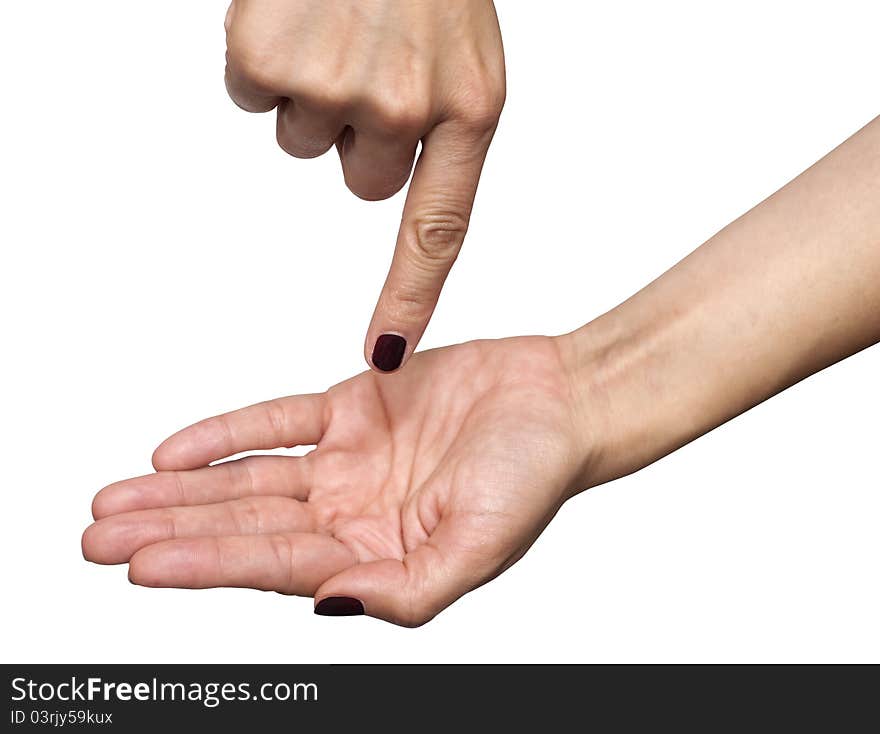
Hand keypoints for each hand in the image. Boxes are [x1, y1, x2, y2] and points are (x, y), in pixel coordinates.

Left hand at [83, 337, 589, 625]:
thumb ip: (403, 593)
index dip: (206, 564)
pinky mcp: (352, 407)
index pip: (274, 565)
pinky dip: (228, 432)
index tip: (141, 564)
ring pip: (246, 478)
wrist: (561, 400)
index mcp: (375, 558)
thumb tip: (326, 607)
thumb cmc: (534, 476)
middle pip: (243, 526)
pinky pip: (278, 420)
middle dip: (169, 532)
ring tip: (115, 499)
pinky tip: (178, 449)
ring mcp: (347, 461)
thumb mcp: (477, 551)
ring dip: (181, 488)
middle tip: (97, 537)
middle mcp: (350, 515)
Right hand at [224, 0, 505, 372]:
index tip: (384, 351)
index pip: (439, 231)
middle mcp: (406, 106)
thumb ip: (436, 123)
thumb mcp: (463, 51)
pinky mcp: (270, 60)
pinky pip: (253, 95)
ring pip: (302, 139)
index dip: (409, 297)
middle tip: (368, 62)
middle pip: (358, 181)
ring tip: (337, 26)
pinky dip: (264, 61)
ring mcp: (336, 84)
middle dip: (356, 137)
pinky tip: (295, 15)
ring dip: (311, 92)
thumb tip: (381, 179)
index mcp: (470, 108)